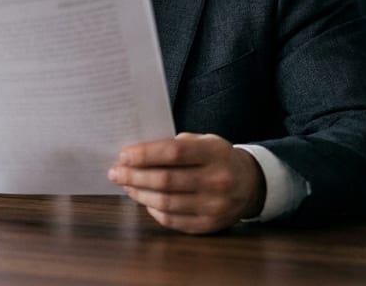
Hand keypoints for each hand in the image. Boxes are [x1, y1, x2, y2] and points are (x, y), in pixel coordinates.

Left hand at [107, 132, 265, 233]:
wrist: (250, 184)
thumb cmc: (218, 158)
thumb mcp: (204, 141)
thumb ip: (175, 144)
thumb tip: (136, 153)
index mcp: (215, 153)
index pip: (174, 153)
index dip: (145, 155)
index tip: (123, 155)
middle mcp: (217, 181)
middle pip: (166, 180)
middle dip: (134, 176)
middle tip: (115, 172)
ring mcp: (214, 206)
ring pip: (165, 203)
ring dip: (139, 193)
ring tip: (125, 185)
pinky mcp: (209, 225)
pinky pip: (172, 220)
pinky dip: (153, 210)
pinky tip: (144, 199)